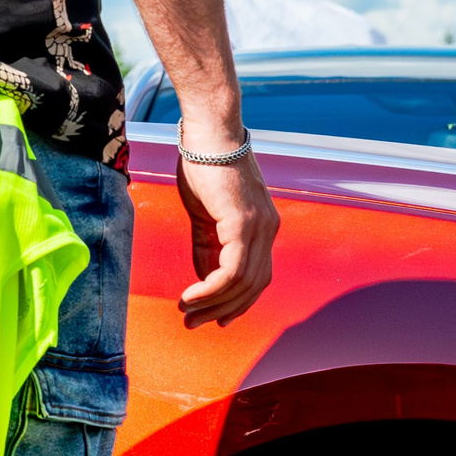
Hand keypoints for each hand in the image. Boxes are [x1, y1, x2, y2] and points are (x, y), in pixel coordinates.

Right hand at [175, 149, 277, 327]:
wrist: (207, 133)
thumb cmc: (204, 167)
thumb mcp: (205, 215)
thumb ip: (208, 248)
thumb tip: (206, 282)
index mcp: (263, 228)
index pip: (259, 276)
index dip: (239, 301)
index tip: (216, 317)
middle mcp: (268, 230)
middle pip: (254, 285)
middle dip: (224, 310)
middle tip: (194, 322)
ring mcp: (259, 227)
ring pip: (243, 282)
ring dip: (213, 303)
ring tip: (187, 311)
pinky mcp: (243, 223)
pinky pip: (232, 269)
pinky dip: (212, 288)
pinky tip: (192, 295)